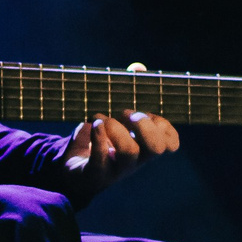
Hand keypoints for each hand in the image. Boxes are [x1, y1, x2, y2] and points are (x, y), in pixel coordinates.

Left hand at [64, 88, 180, 199]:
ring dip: (116, 129)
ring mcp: (117, 170)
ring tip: (102, 119)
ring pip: (129, 152)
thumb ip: (128, 91)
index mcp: (144, 148)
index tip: (147, 114)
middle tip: (128, 114)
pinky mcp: (96, 174)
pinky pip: (100, 159)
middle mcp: (136, 161)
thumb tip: (138, 67)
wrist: (71, 169)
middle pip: (156, 149)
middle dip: (144, 127)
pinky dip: (98, 138)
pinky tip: (94, 124)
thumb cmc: (99, 139)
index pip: (170, 144)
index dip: (165, 127)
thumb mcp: (114, 116)